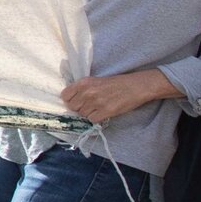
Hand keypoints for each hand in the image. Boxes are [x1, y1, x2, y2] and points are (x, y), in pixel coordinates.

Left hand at [60, 69, 179, 122]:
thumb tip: (71, 100)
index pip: (65, 96)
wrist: (136, 86)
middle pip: (72, 107)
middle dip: (79, 108)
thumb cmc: (116, 83)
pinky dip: (96, 118)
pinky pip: (92, 120)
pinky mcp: (105, 111)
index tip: (76, 101)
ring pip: (82, 114)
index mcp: (84, 82)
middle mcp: (87, 92)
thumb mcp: (96, 81)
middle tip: (90, 105)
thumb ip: (83, 89)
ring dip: (88, 113)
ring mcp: (96, 102)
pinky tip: (103, 112)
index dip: (70, 100)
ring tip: (99, 107)